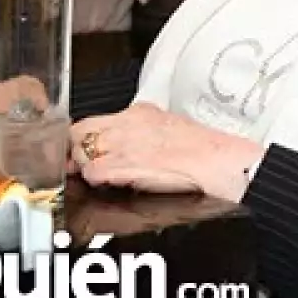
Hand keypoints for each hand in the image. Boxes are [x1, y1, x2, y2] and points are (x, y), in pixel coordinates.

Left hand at [70, 103, 261, 201]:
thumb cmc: (204, 152)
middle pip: (79, 132)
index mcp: (141, 112)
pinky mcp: (121, 165)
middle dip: (78, 150)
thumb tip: (128, 144)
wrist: (219, 163)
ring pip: (81, 153)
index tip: (86, 149)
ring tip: (105, 178)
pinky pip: (92, 174)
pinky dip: (96, 182)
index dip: (87, 138)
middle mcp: (127, 124)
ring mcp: (122, 144)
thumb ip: (144, 132)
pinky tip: (111, 185)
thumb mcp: (171, 128)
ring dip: (87, 168)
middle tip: (83, 165)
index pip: (96, 119)